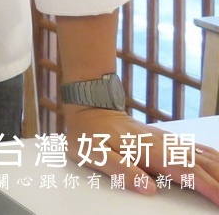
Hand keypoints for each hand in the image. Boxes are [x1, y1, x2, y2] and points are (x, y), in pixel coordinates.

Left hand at [64, 107, 218, 203]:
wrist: (88, 107)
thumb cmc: (89, 135)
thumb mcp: (96, 154)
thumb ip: (122, 171)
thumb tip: (148, 188)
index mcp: (149, 152)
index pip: (186, 172)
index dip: (208, 186)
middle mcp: (163, 144)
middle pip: (201, 164)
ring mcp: (166, 140)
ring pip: (201, 155)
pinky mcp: (165, 139)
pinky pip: (195, 148)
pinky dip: (212, 156)